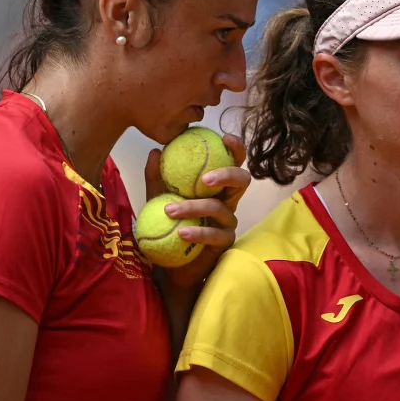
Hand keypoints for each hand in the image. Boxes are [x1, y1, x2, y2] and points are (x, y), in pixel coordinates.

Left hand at [143, 134, 251, 288]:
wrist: (169, 263)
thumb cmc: (167, 226)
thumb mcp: (157, 198)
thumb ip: (157, 177)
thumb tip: (156, 151)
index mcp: (216, 186)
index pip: (232, 161)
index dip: (235, 148)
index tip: (223, 137)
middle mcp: (227, 200)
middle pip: (242, 180)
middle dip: (227, 174)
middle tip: (205, 178)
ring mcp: (228, 222)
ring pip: (220, 208)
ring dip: (194, 207)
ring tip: (170, 210)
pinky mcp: (225, 242)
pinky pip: (214, 234)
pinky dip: (197, 232)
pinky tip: (181, 233)